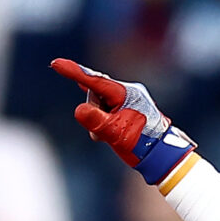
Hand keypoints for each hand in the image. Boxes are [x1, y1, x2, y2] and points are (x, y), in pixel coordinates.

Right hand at [51, 59, 197, 186]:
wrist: (164, 156)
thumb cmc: (142, 145)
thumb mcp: (116, 134)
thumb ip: (96, 121)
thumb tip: (79, 110)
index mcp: (126, 94)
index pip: (94, 81)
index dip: (74, 72)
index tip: (55, 64)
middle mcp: (129, 92)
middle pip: (96, 93)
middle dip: (93, 111)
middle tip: (98, 136)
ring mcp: (131, 99)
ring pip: (101, 102)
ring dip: (98, 119)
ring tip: (106, 138)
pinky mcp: (131, 108)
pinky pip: (109, 107)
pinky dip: (104, 119)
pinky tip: (104, 130)